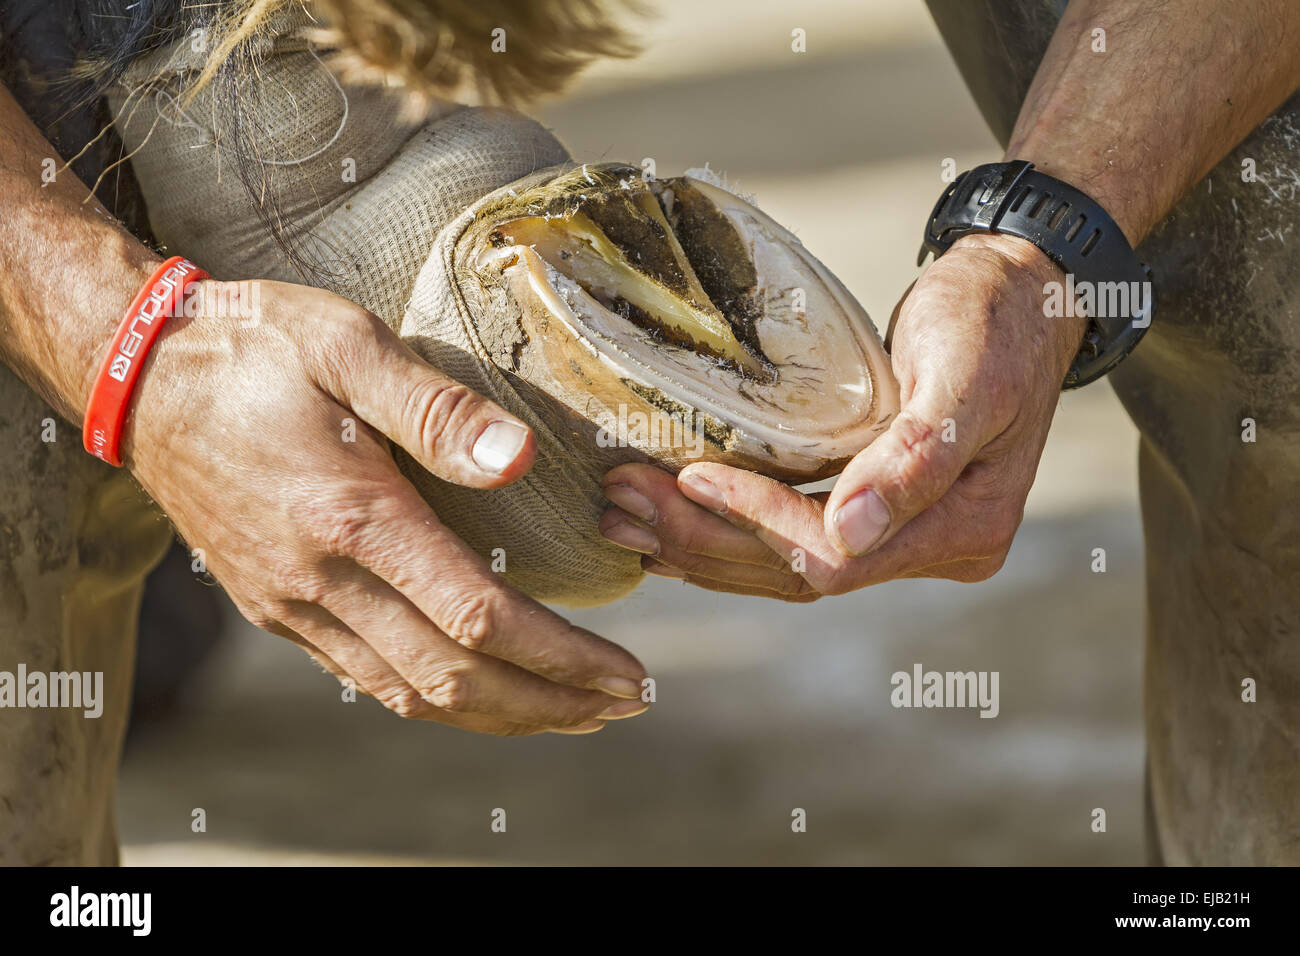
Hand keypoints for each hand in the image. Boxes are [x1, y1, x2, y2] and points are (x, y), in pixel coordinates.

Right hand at [124, 279, 648, 733]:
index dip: (561, 657)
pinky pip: (368, 680)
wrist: (138, 378)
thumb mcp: (346, 344)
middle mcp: (319, 581)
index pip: (478, 618)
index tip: (626, 671)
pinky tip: (481, 695)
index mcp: (351, 518)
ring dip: (501, 715)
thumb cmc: (253, 347)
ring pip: (411, 695)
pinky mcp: (276, 608)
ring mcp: (292, 605)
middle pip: (455, 679)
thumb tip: (519, 458)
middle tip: (626, 704)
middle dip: (551, 702)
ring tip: (573, 713)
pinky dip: (438, 701)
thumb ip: (436, 406)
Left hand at [598, 233, 1085, 598]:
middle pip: (800, 573)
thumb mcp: (965, 374)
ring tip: (623, 519)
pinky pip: (793, 541)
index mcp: (966, 525)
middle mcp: (934, 547)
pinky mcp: (876, 513)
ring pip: (786, 567)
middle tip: (621, 505)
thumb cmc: (996, 318)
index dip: (758, 524)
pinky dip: (729, 534)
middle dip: (704, 541)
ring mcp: (905, 536)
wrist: (1022, 293)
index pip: (838, 557)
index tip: (689, 478)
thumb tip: (850, 532)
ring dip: (702, 546)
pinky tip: (673, 525)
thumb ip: (916, 455)